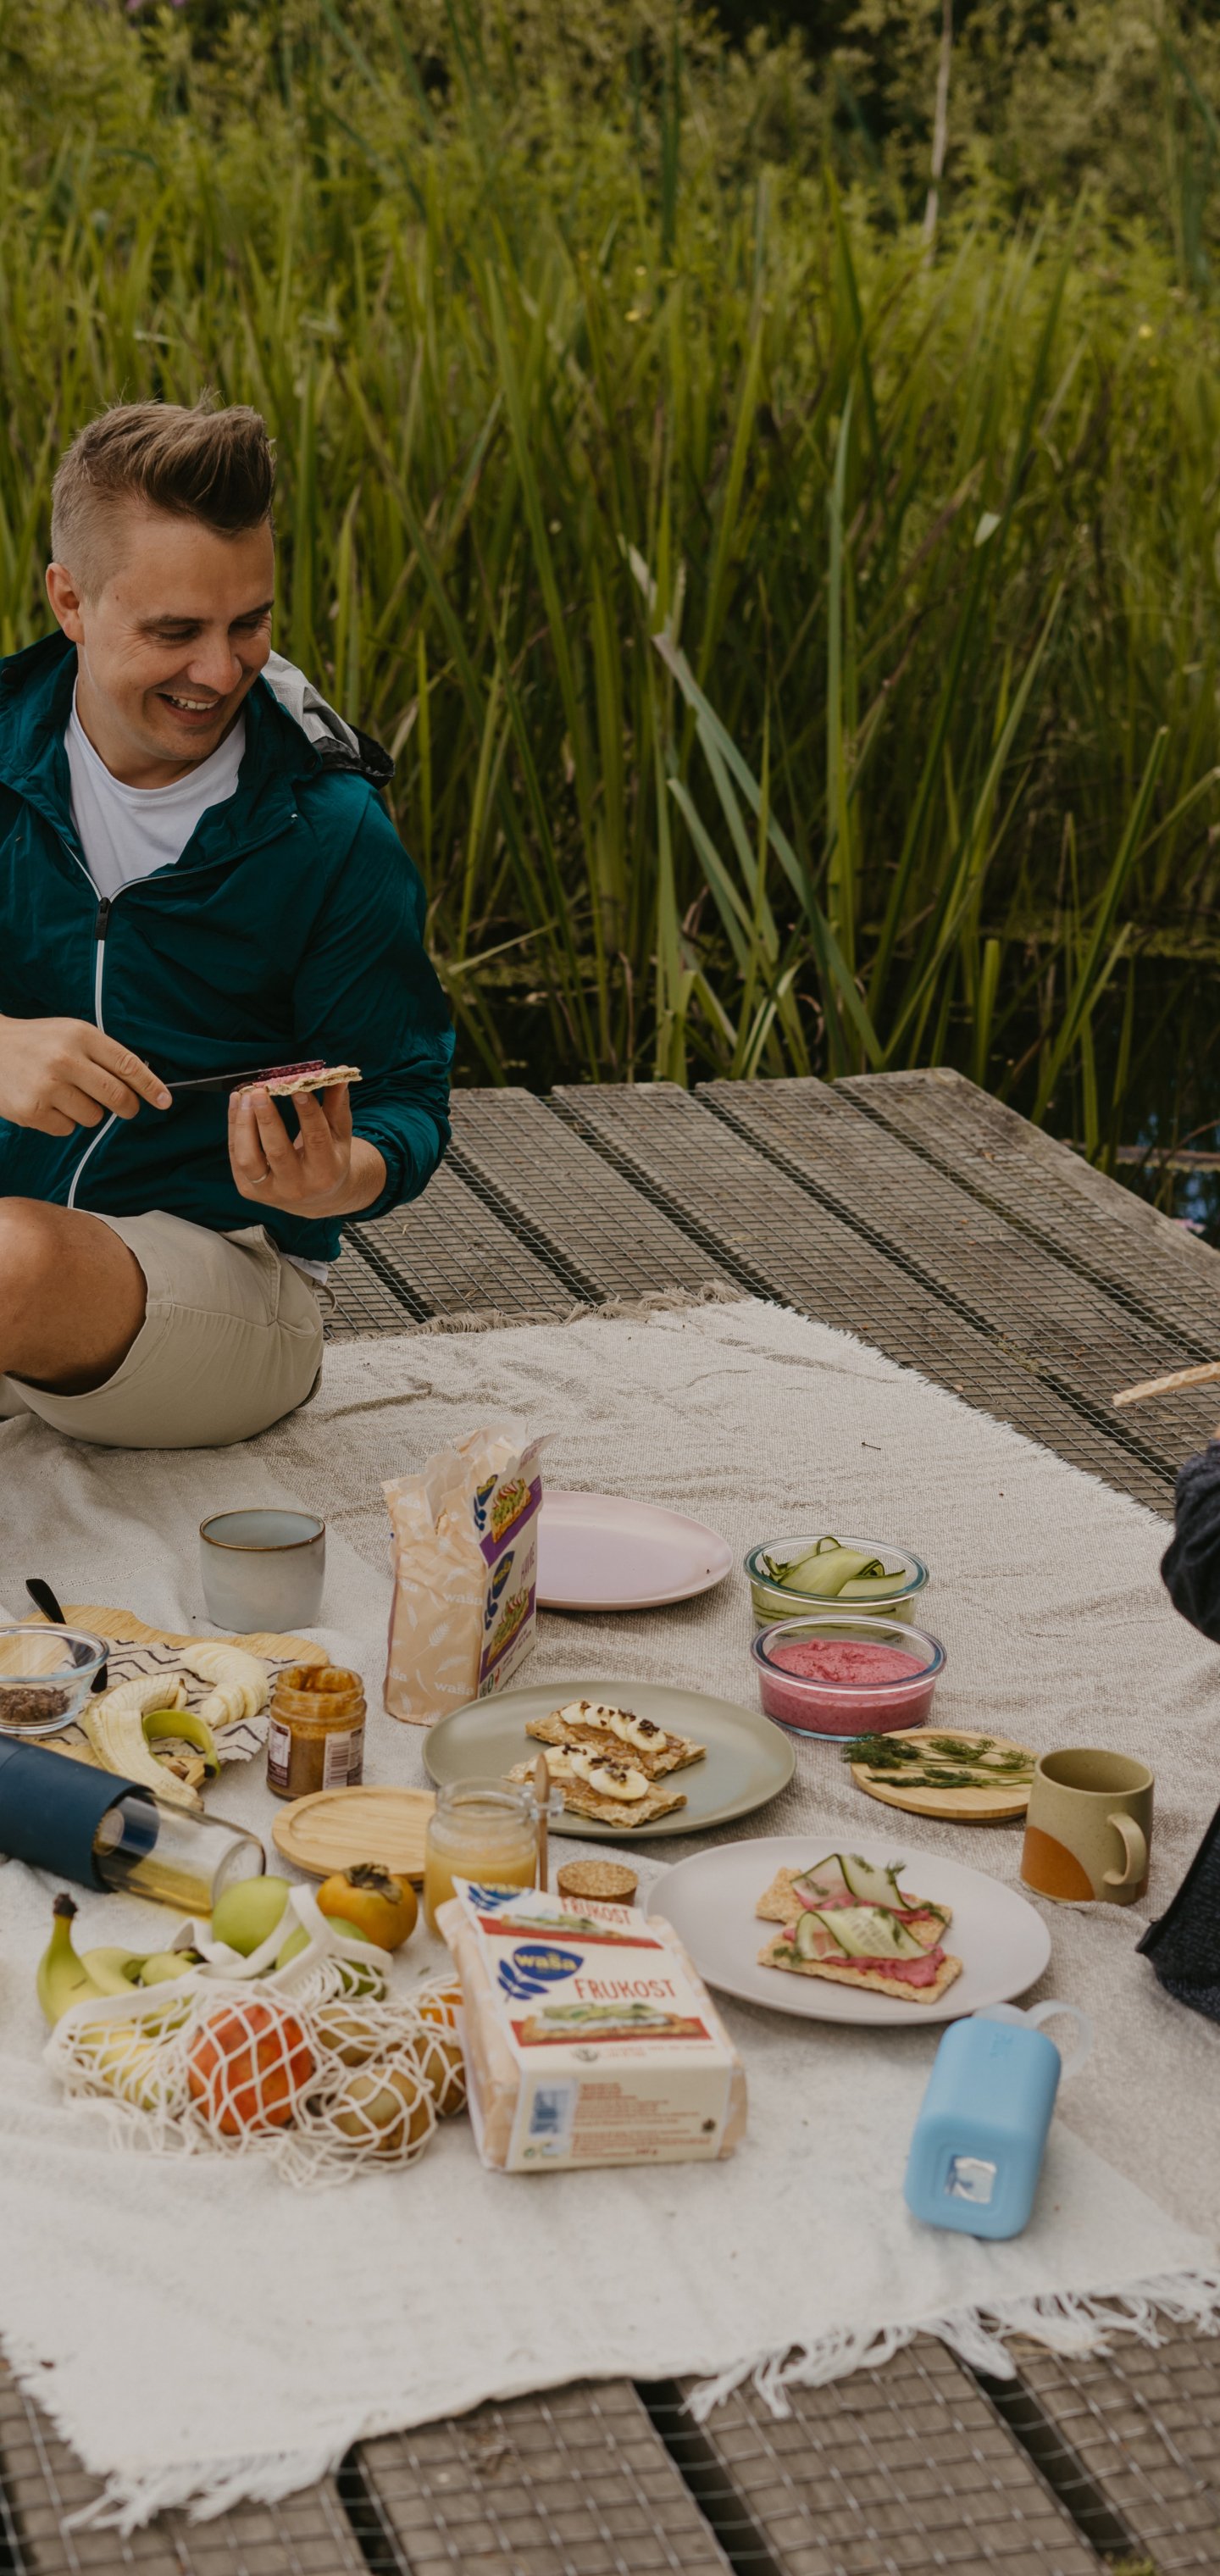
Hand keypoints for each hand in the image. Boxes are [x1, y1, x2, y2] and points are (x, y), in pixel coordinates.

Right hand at [0, 1015, 170, 1134]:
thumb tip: (142, 1083)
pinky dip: (62, 1122)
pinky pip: (67, 1129)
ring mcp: (48, 1086)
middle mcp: (65, 1059)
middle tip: (125, 1108)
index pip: (127, 1064)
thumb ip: (103, 1055)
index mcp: (80, 1035)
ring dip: (87, 1112)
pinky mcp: (32, 1111)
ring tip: (64, 1094)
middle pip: (117, 1097)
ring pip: (93, 1117)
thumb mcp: (71, 1034)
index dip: (150, 1086)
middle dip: (127, 1107)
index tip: (165, 1101)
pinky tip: (46, 1103)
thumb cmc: (37, 1043)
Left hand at [228, 1082, 384, 1217]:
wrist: (314, 1199)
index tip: (298, 1087)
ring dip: (243, 1123)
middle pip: (278, 1151)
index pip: (316, 1139)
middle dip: (266, 1118)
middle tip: (260, 1090)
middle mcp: (297, 1186)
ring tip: (244, 1095)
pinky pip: (235, 1156)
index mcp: (325, 1173)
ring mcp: (269, 1191)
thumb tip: (340, 1072)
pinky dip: (234, 1128)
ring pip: (249, 1158)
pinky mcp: (249, 1189)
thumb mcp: (339, 1135)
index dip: (307, 1111)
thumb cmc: (328, 1159)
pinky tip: (237, 1104)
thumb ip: (337, 1104)